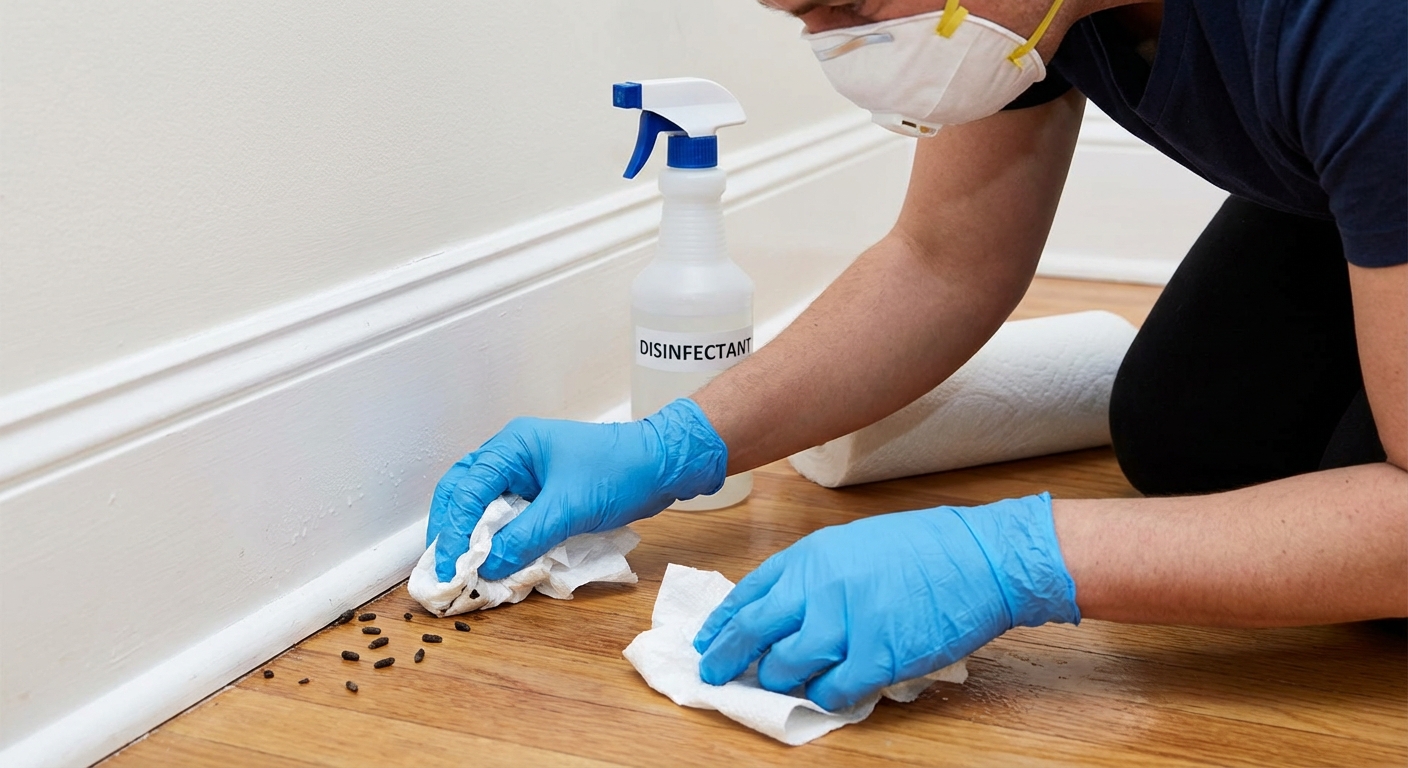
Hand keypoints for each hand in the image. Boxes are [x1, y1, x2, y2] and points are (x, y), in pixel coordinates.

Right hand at [427, 398, 726, 581]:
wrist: (663, 465)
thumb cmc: (619, 472)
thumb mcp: (569, 508)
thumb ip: (525, 538)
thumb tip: (487, 567)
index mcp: (513, 446)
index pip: (466, 488)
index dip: (453, 530)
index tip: (449, 567)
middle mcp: (512, 456)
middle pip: (464, 493)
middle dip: (453, 531)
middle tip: (447, 569)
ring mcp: (526, 474)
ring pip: (485, 507)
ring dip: (474, 538)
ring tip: (467, 570)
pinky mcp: (542, 493)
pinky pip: (509, 516)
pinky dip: (500, 539)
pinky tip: (497, 562)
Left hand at [692, 494, 1078, 710]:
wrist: (980, 559)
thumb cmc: (924, 549)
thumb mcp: (854, 544)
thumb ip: (814, 576)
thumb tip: (782, 612)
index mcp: (812, 556)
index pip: (749, 593)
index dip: (722, 622)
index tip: (707, 640)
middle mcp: (819, 588)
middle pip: (753, 632)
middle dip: (727, 658)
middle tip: (715, 675)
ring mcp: (846, 624)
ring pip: (785, 667)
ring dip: (777, 680)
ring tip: (780, 683)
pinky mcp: (876, 659)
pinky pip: (831, 691)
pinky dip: (823, 696)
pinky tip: (826, 692)